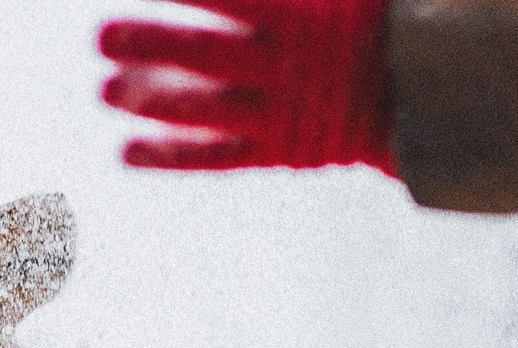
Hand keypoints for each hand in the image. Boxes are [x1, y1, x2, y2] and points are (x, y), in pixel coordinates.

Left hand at [98, 0, 395, 173]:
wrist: (417, 99)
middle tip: (100, 37)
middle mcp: (286, 70)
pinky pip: (218, 157)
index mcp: (304, 20)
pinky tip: (126, 150)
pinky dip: (171, 156)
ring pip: (205, 112)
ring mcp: (280, 116)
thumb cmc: (373, 26)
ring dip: (150, 102)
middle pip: (207, 57)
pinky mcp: (278, 153)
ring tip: (105, 91)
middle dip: (152, 46)